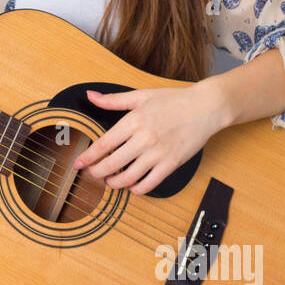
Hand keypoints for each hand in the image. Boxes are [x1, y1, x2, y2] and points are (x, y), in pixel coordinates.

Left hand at [71, 85, 228, 194]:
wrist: (206, 107)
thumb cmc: (173, 100)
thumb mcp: (141, 95)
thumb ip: (113, 100)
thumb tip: (90, 96)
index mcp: (133, 121)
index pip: (103, 145)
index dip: (87, 158)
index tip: (77, 164)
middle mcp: (143, 139)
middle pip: (111, 164)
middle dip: (97, 173)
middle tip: (92, 174)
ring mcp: (158, 153)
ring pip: (128, 178)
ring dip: (115, 183)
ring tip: (111, 181)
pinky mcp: (171, 164)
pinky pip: (149, 184)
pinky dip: (136, 189)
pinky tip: (132, 186)